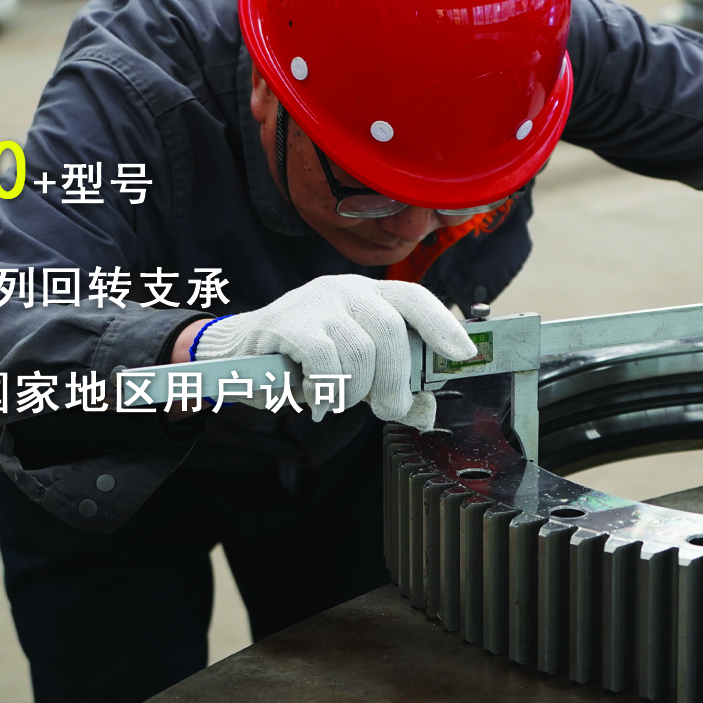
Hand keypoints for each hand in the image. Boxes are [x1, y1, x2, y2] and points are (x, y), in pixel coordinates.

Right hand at [191, 274, 477, 425]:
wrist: (237, 355)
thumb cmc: (304, 362)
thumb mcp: (355, 373)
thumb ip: (390, 388)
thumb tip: (426, 413)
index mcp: (369, 295)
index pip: (414, 298)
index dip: (442, 324)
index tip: (464, 353)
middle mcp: (346, 289)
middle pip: (391, 331)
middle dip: (396, 380)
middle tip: (388, 409)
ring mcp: (316, 301)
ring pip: (360, 351)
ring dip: (355, 390)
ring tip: (339, 400)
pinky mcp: (288, 322)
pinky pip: (325, 359)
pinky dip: (327, 389)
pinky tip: (316, 397)